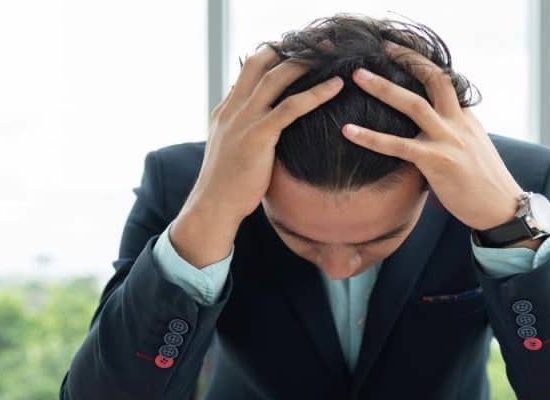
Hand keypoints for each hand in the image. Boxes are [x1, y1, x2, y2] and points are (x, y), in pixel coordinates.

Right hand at [171, 46, 344, 267]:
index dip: (272, 55)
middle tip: (317, 43)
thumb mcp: (231, 151)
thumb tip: (266, 131)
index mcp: (225, 110)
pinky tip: (335, 86)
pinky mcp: (258, 136)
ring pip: (276, 78)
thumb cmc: (227, 186)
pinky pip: (291, 107)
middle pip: (259, 62)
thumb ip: (244, 133)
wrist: (213, 207)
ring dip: (305, 62)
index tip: (295, 50)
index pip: (247, 70)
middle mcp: (232, 109)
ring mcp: (244, 120)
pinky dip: (316, 93)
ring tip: (331, 54)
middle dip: (288, 48)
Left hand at [341, 41, 524, 232]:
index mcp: (465, 117)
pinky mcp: (437, 161)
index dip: (422, 63)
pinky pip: (399, 146)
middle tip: (381, 47)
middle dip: (407, 59)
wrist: (502, 208)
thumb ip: (450, 134)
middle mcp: (458, 121)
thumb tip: (426, 133)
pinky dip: (372, 138)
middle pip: (433, 79)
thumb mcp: (470, 149)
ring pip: (414, 104)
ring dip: (383, 88)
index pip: (444, 81)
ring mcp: (448, 139)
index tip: (400, 51)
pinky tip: (349, 132)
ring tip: (357, 77)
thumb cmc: (483, 184)